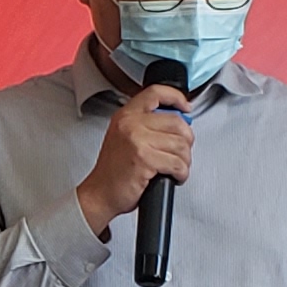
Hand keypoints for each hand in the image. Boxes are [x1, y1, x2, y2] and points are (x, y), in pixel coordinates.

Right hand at [75, 81, 194, 237]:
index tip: (185, 107)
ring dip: (184, 160)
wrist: (100, 193)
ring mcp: (137, 140)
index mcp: (125, 115)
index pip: (156, 93)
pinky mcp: (145, 159)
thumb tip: (179, 120)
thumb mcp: (124, 137)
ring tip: (174, 167)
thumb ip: (146, 124)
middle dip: (186, 141)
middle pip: (177, 122)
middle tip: (180, 152)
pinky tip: (173, 176)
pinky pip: (177, 163)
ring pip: (181, 145)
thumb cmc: (113, 171)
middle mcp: (130, 124)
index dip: (176, 97)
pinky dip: (181, 173)